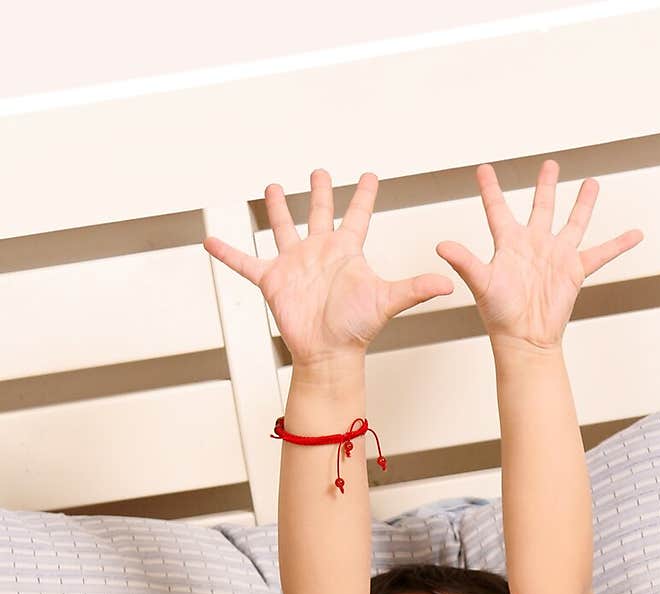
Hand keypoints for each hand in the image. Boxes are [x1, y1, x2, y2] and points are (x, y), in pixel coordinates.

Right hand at [203, 170, 453, 365]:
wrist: (328, 354)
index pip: (359, 214)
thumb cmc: (357, 329)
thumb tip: (450, 283)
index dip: (365, 195)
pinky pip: (245, 263)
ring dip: (276, 209)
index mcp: (347, 251)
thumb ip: (415, 288)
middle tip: (320, 172)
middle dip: (320, 192)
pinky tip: (210, 239)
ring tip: (272, 187)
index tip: (370, 175)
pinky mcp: (272, 280)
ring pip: (283, 228)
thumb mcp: (387, 301)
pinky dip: (228, 253)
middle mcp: (320, 252)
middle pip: (320, 213)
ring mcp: (295, 264)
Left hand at [435, 159, 643, 349]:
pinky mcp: (575, 271)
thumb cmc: (500, 315)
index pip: (497, 209)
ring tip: (592, 182)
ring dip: (583, 203)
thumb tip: (441, 246)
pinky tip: (636, 233)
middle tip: (550, 163)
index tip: (482, 168)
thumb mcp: (482, 283)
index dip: (489, 188)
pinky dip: (619, 244)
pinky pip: (601, 253)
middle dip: (546, 185)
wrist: (525, 339)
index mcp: (509, 243)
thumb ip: (465, 261)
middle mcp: (534, 244)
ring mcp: (556, 255)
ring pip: (573, 222)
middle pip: (541, 206)